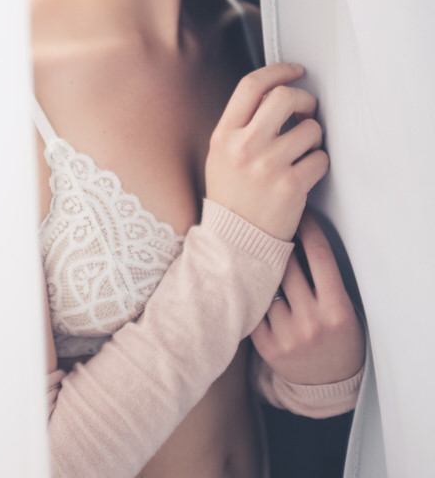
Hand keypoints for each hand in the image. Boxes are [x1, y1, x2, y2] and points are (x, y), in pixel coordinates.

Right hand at [205, 63, 327, 240]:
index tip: (294, 71)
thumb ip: (243, 122)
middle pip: (284, 98)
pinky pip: (321, 158)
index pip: (251, 86)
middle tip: (306, 111)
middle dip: (304, 100)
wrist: (235, 241)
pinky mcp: (292, 186)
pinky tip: (305, 171)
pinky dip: (319, 162)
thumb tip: (276, 93)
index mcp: (225, 135)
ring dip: (314, 136)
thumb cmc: (232, 195)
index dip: (278, 71)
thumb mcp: (221, 152)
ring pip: (310, 128)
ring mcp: (268, 166)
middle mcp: (244, 146)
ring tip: (303, 150)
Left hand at [250, 211, 364, 384]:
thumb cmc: (339, 335)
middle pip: (287, 264)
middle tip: (271, 220)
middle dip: (279, 239)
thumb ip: (324, 277)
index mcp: (336, 309)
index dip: (309, 227)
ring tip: (256, 247)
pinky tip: (249, 277)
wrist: (330, 384)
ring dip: (263, 265)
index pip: (319, 255)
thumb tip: (298, 230)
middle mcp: (311, 322)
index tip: (300, 210)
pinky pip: (254, 306)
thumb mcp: (344, 307)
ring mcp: (287, 336)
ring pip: (268, 283)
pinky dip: (253, 291)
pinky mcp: (267, 347)